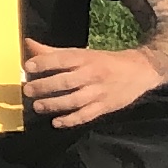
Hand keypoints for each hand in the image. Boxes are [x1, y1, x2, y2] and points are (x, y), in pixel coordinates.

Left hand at [24, 36, 161, 127]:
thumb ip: (53, 52)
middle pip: (66, 81)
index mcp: (85, 58)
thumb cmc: (103, 61)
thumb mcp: (81, 53)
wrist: (139, 71)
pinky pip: (86, 115)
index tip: (28, 66)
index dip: (44, 62)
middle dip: (45, 86)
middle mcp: (91, 74)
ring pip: (74, 100)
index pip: (62, 59)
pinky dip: (71, 120)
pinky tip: (56, 123)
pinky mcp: (105, 107)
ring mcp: (99, 92)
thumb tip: (28, 44)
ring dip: (54, 104)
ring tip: (37, 107)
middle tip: (28, 90)